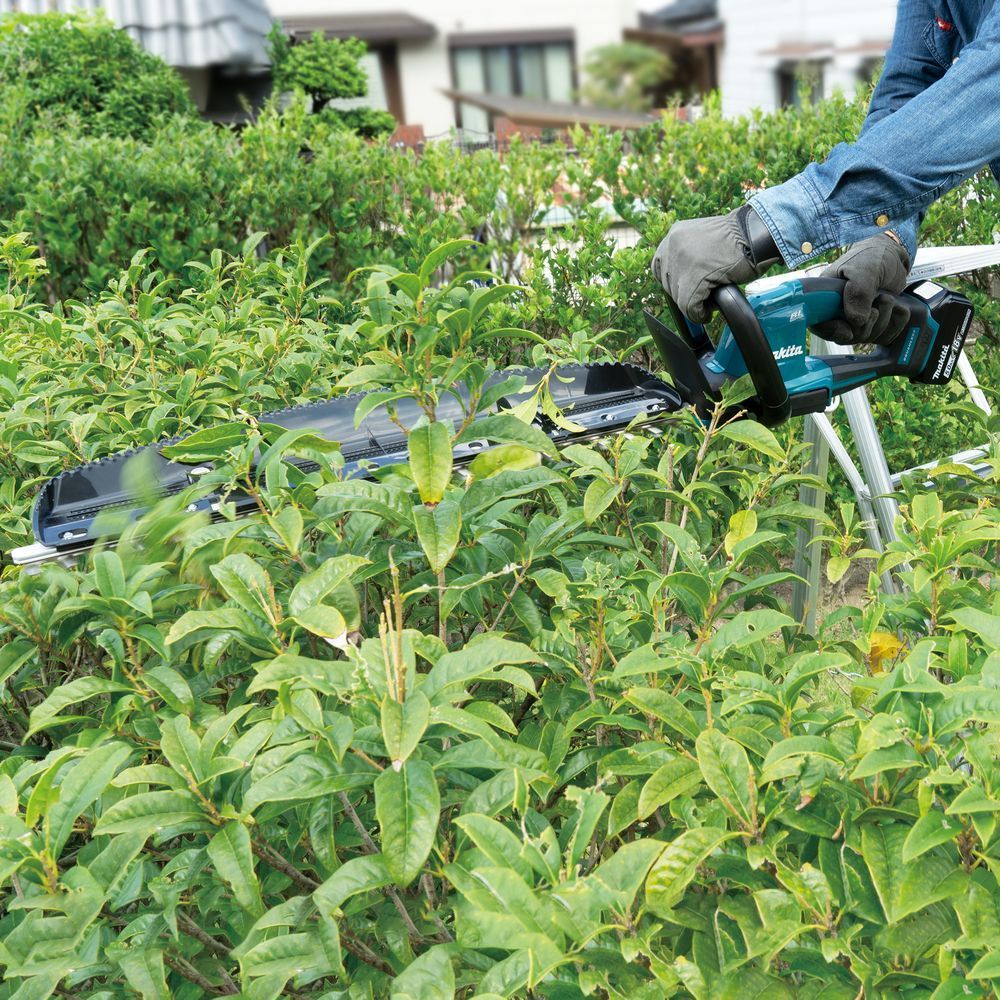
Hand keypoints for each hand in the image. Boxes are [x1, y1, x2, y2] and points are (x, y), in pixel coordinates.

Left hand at [650, 204, 781, 322]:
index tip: (686, 287)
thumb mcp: (702, 239)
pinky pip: (689, 306)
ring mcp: (682, 261)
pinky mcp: (695, 277)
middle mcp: (673, 245)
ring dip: (693, 304)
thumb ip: (686, 253)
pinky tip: (708, 312)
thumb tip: (677, 279)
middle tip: (703, 294)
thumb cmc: (737, 240)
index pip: (659, 267)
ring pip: (678, 297)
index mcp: (674, 235)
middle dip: (684, 293)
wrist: (758, 235)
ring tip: (709, 300)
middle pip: (668, 284)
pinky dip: (699, 314)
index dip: (673, 281)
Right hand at [815, 234, 910, 345]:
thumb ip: (858, 291)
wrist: (895, 257)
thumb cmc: (874, 257)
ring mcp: (856, 322)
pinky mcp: (874, 326)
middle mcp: (837, 314)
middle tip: (879, 299)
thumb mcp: (865, 268)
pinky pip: (886, 337)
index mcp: (825, 299)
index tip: (848, 329)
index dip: (832, 331)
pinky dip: (897, 322)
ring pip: (867, 337)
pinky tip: (897, 307)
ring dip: (885, 318)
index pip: (819, 325)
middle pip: (846, 336)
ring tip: (887, 297)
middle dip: (868, 321)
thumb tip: (856, 321)